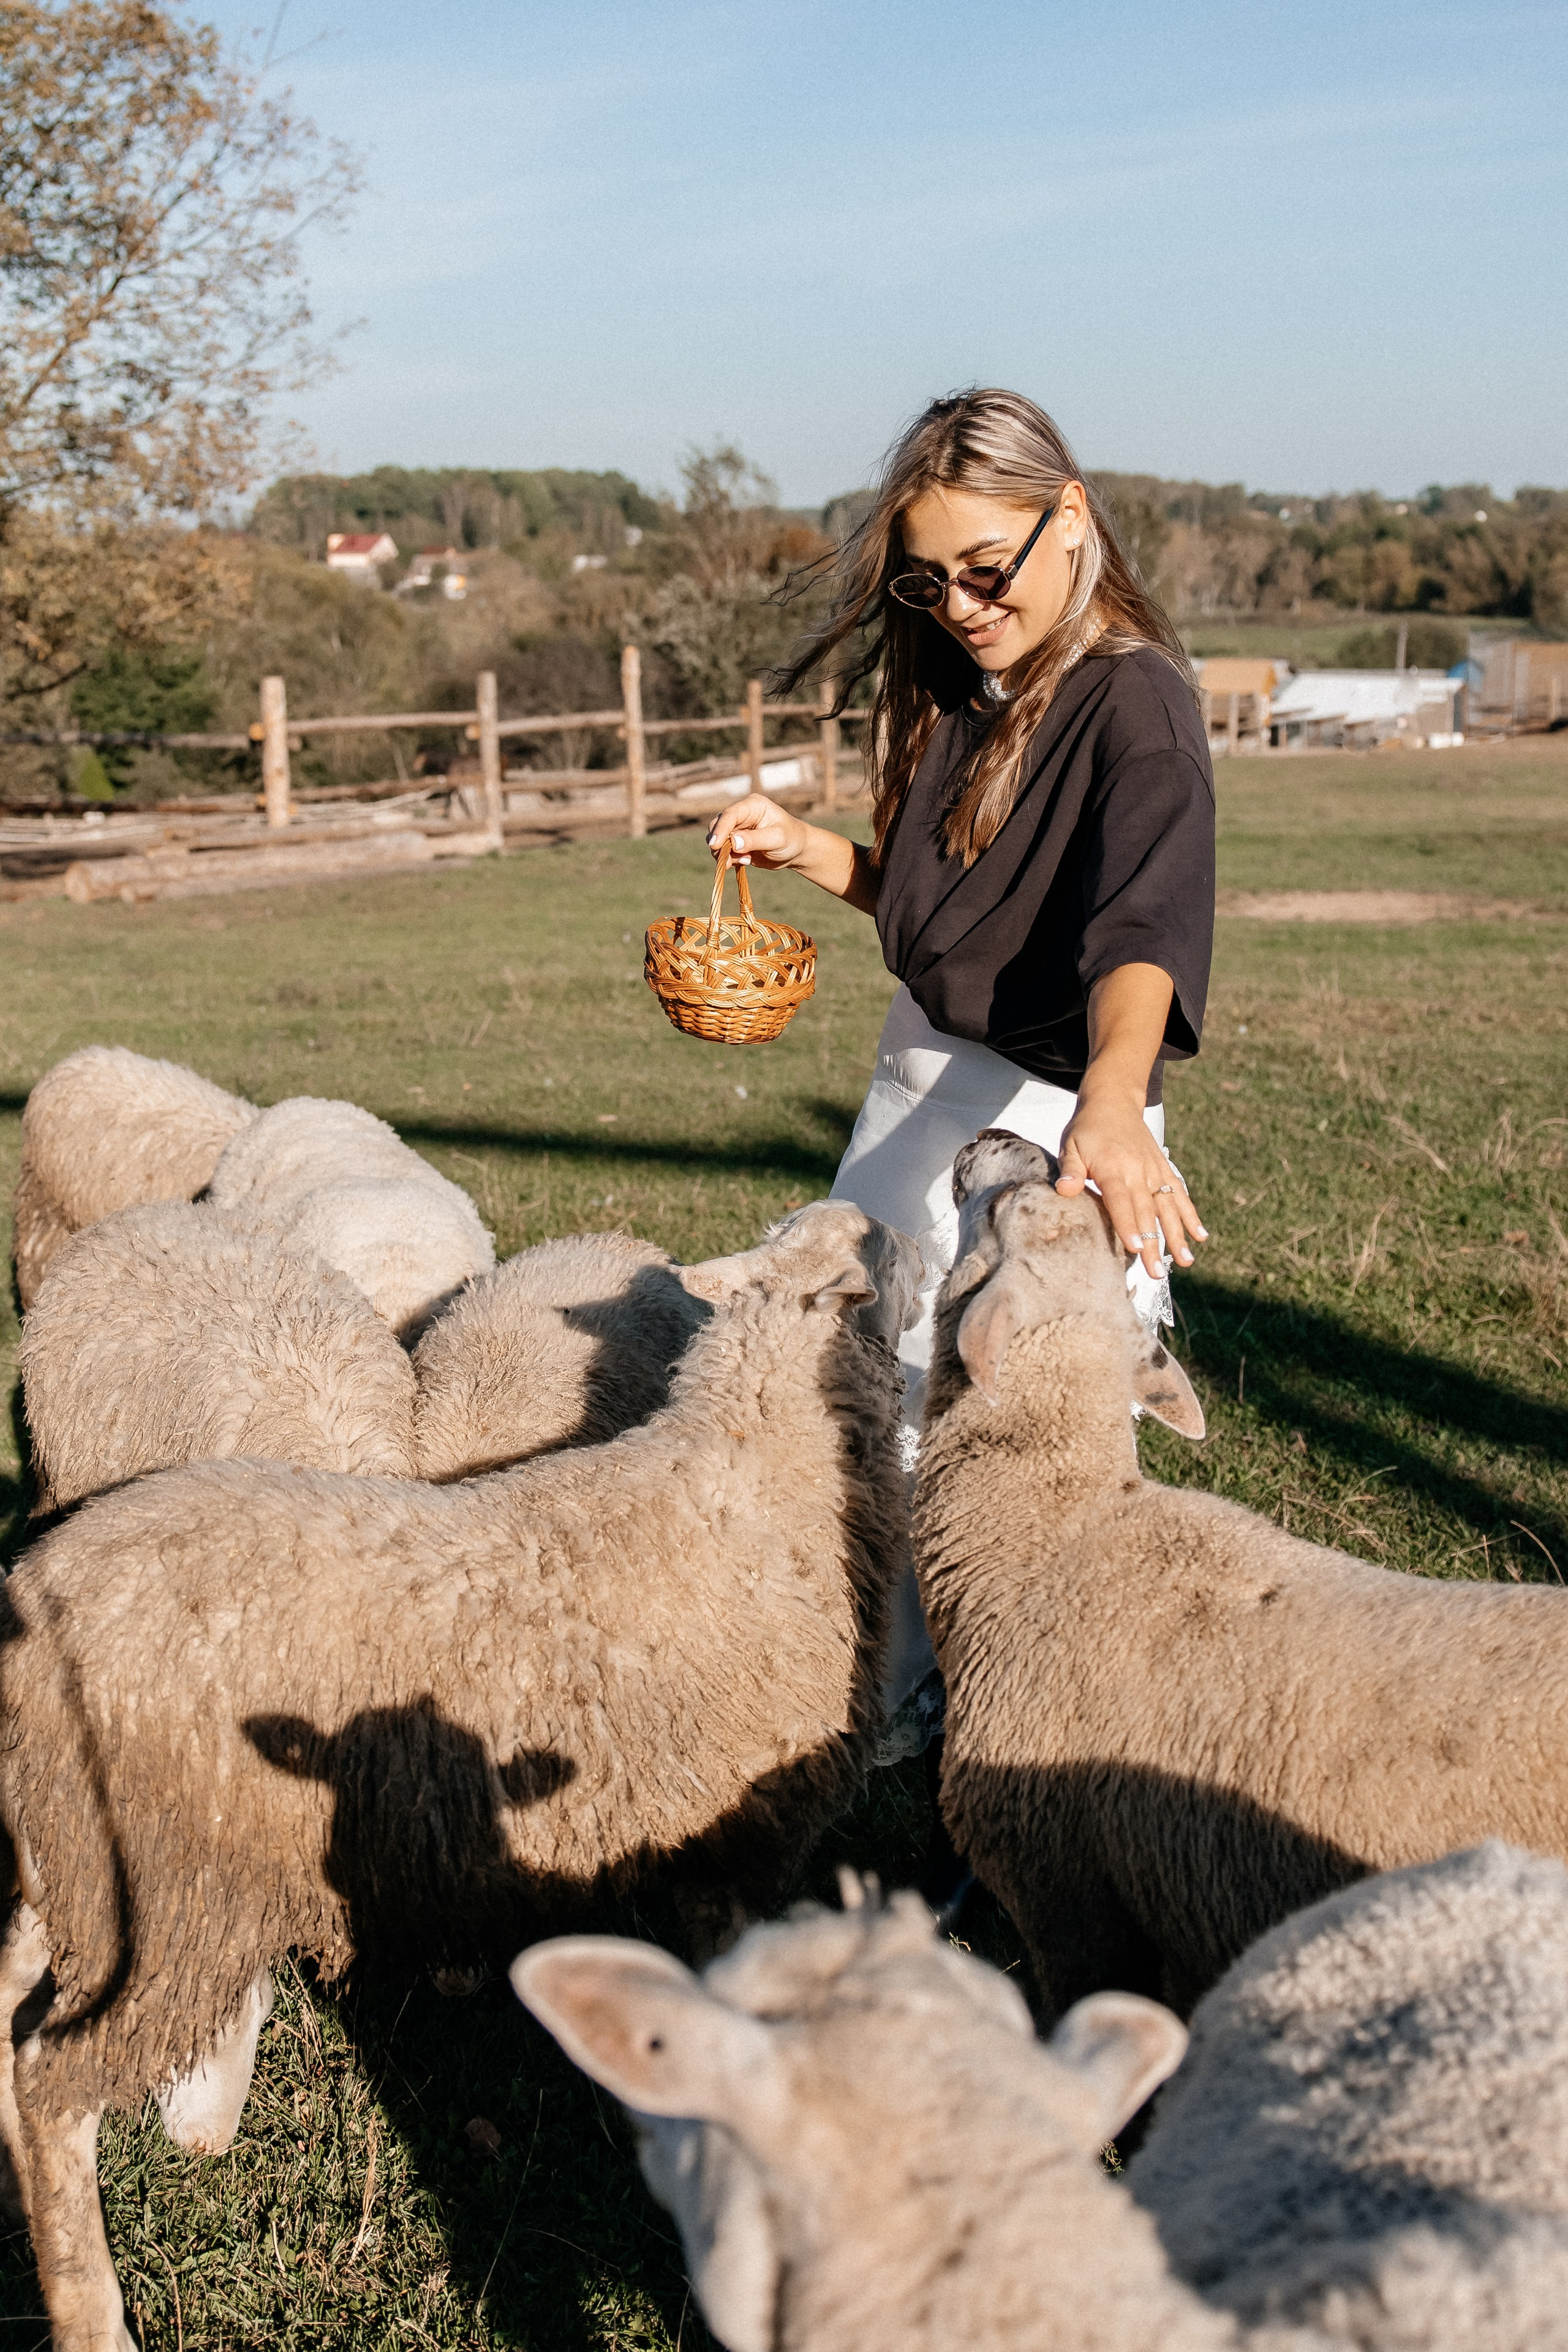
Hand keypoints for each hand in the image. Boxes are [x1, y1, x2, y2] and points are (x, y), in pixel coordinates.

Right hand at [707, 795, 809, 870]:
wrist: (797, 850)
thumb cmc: (792, 839)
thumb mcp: (777, 839)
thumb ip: (755, 839)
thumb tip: (733, 842)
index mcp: (752, 806)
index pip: (730, 815)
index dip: (720, 830)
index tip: (715, 845)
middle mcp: (741, 814)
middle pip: (717, 826)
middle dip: (718, 844)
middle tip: (725, 860)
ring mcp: (737, 828)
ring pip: (717, 839)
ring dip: (723, 853)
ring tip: (744, 860)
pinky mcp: (736, 842)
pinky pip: (723, 851)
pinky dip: (729, 859)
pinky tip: (746, 861)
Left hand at [1055, 1082, 1207, 1278]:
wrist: (1113, 1101)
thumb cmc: (1087, 1129)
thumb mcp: (1071, 1145)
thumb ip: (1070, 1169)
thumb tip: (1064, 1190)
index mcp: (1113, 1168)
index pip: (1121, 1201)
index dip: (1128, 1225)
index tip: (1136, 1249)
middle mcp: (1138, 1170)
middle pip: (1146, 1212)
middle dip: (1154, 1244)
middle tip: (1157, 1273)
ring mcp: (1154, 1170)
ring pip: (1168, 1207)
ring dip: (1178, 1235)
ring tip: (1187, 1262)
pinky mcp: (1163, 1169)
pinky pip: (1179, 1194)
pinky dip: (1190, 1215)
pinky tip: (1201, 1236)